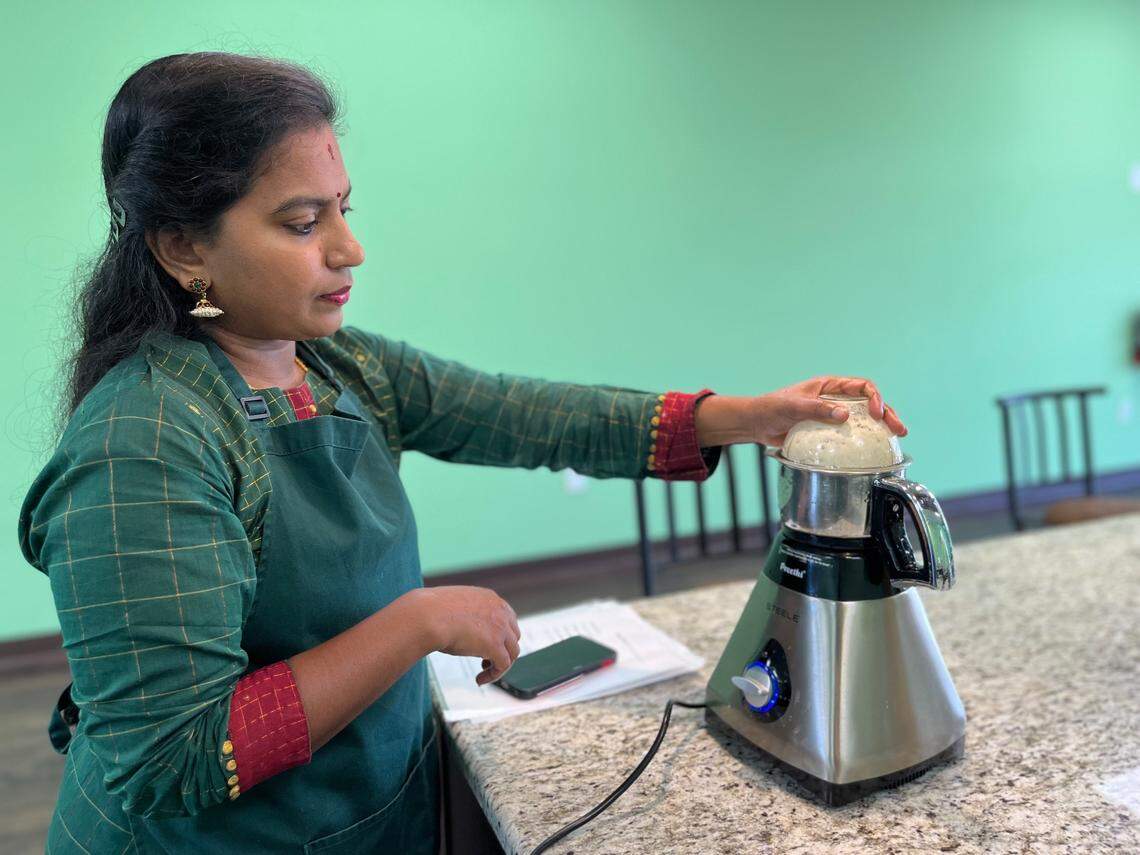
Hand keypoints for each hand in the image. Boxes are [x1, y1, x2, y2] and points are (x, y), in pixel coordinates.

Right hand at [419, 586, 520, 684]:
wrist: (426, 616)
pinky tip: (479, 680)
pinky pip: (503, 665)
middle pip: (513, 635)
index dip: (499, 634)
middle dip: (502, 648)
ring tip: (483, 673)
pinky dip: (493, 675)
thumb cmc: (430, 612)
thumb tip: (458, 626)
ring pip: (512, 652)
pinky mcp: (495, 645)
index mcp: (489, 598)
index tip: (486, 645)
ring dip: (499, 664)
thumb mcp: (453, 608)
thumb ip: (463, 615)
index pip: (506, 618)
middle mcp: (500, 610)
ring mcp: (500, 627)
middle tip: (484, 660)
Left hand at [747, 376, 906, 446]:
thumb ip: (817, 410)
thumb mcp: (793, 407)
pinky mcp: (827, 432)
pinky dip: (862, 441)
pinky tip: (873, 450)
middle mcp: (834, 399)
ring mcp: (832, 416)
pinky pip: (849, 435)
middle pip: (868, 404)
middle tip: (899, 429)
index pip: (861, 387)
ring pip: (862, 420)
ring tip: (895, 438)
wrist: (756, 424)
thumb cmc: (771, 408)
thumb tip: (845, 415)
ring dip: (880, 428)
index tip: (877, 414)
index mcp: (828, 386)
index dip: (874, 398)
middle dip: (886, 414)